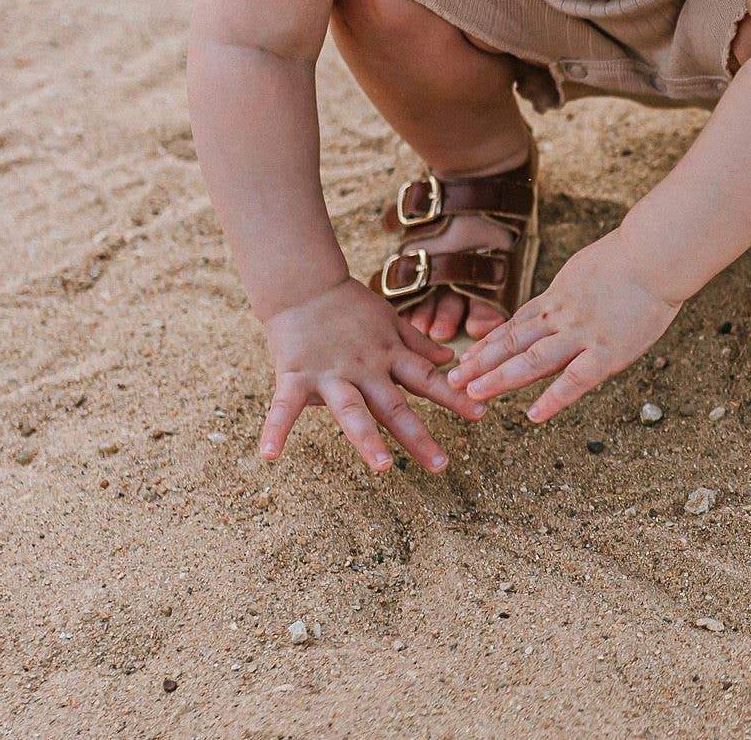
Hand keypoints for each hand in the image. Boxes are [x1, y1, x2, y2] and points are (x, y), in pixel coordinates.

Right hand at [257, 279, 485, 471]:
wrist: (304, 284)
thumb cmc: (349, 305)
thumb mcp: (391, 320)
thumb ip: (418, 343)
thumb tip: (450, 357)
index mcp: (389, 356)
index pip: (428, 379)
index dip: (455, 397)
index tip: (481, 416)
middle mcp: (366, 368)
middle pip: (395, 405)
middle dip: (418, 436)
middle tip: (441, 465)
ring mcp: (331, 374)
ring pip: (352, 410)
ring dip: (367, 439)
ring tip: (382, 466)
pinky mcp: (296, 375)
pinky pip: (284, 407)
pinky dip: (275, 430)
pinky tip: (270, 456)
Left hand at [448, 231, 682, 422]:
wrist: (656, 255)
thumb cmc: (634, 257)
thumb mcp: (589, 268)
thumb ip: (573, 290)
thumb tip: (561, 300)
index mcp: (558, 297)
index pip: (515, 325)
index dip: (488, 344)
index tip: (466, 359)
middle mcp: (562, 317)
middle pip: (513, 343)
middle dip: (480, 363)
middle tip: (452, 381)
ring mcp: (582, 335)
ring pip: (532, 360)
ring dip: (500, 377)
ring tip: (473, 394)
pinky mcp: (607, 352)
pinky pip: (575, 380)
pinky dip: (553, 399)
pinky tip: (534, 415)